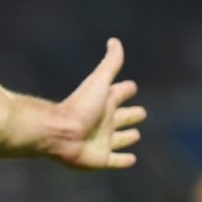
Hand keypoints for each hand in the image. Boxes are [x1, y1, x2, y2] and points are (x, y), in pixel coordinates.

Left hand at [52, 38, 145, 169]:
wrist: (60, 133)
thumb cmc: (80, 106)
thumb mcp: (99, 82)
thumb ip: (110, 63)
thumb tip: (115, 40)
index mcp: (105, 101)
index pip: (120, 93)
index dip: (126, 89)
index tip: (131, 86)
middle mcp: (105, 120)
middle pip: (123, 116)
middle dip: (132, 113)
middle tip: (141, 112)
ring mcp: (103, 140)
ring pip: (120, 138)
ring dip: (128, 137)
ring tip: (135, 134)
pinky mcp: (101, 159)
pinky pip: (116, 161)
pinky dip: (124, 160)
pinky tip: (132, 159)